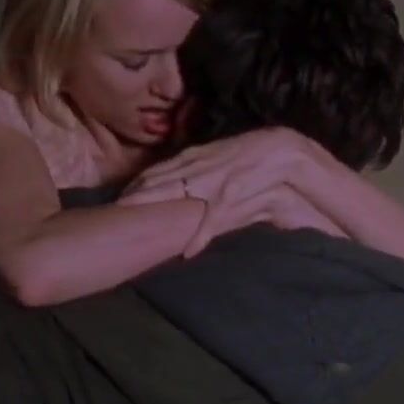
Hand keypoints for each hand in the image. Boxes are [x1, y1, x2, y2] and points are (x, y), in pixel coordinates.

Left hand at [117, 146, 343, 257]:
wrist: (286, 153)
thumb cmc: (253, 157)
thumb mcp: (221, 158)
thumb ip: (199, 168)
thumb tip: (176, 182)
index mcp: (199, 156)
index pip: (161, 169)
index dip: (139, 183)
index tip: (120, 196)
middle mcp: (203, 166)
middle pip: (162, 181)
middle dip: (138, 195)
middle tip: (116, 209)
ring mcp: (218, 182)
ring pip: (181, 195)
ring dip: (158, 208)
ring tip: (136, 222)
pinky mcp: (235, 197)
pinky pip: (215, 219)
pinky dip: (201, 234)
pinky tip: (188, 250)